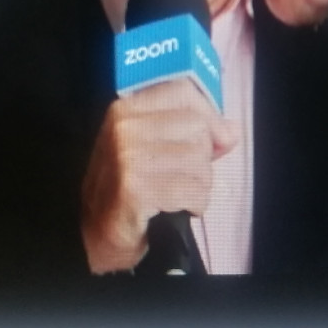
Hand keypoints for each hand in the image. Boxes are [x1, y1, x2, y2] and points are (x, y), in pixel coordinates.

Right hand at [80, 79, 238, 273]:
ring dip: (199, 186)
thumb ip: (193, 133)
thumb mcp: (153, 148)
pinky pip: (193, 191)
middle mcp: (125, 126)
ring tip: (175, 195)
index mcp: (127, 108)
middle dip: (201, 159)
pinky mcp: (136, 188)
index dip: (208, 115)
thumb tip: (231, 130)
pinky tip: (175, 208)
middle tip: (180, 178)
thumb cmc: (128, 188)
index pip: (182, 92)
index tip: (212, 139)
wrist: (96, 235)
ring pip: (200, 162)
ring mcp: (128, 156)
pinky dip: (194, 204)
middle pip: (198, 129)